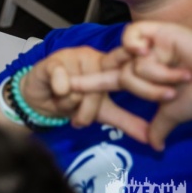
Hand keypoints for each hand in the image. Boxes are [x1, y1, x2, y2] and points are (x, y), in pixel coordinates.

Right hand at [19, 46, 148, 140]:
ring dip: (71, 105)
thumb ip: (127, 121)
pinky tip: (55, 94)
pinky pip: (62, 82)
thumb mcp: (102, 112)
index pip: (125, 60)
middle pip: (101, 85)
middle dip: (90, 109)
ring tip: (64, 106)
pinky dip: (60, 93)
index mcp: (107, 65)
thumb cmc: (71, 100)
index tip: (145, 52)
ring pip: (81, 88)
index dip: (134, 54)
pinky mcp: (52, 62)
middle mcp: (92, 57)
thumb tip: (154, 140)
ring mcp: (72, 57)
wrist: (38, 101)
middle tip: (80, 122)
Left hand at [72, 21, 191, 149]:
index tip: (64, 88)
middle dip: (146, 89)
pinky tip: (150, 50)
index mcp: (143, 77)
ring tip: (183, 76)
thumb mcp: (175, 112)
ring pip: (131, 65)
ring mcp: (148, 44)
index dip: (87, 84)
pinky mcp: (155, 30)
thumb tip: (154, 146)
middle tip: (176, 88)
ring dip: (157, 76)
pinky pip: (131, 39)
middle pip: (122, 77)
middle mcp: (142, 60)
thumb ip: (160, 125)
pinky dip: (139, 46)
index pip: (108, 82)